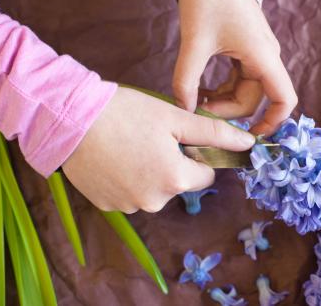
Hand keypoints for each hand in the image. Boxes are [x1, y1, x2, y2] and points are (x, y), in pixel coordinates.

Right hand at [62, 87, 254, 213]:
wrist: (70, 119)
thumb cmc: (126, 114)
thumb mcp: (174, 118)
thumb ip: (214, 133)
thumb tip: (250, 143)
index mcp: (176, 179)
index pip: (205, 174)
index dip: (198, 154)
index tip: (180, 138)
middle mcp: (155, 201)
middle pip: (179, 183)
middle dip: (173, 163)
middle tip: (151, 138)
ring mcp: (128, 207)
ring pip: (154, 189)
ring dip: (149, 172)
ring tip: (129, 146)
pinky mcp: (107, 206)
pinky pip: (130, 194)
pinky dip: (128, 179)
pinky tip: (114, 159)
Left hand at [174, 0, 296, 135]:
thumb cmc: (209, 1)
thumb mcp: (194, 41)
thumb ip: (187, 79)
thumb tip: (184, 109)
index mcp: (262, 58)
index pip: (284, 99)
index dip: (273, 122)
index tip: (250, 137)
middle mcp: (265, 61)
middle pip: (253, 101)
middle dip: (226, 112)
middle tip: (197, 109)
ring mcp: (256, 58)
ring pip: (243, 94)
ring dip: (222, 103)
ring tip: (195, 100)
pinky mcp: (245, 55)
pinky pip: (237, 83)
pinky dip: (221, 92)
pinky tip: (201, 91)